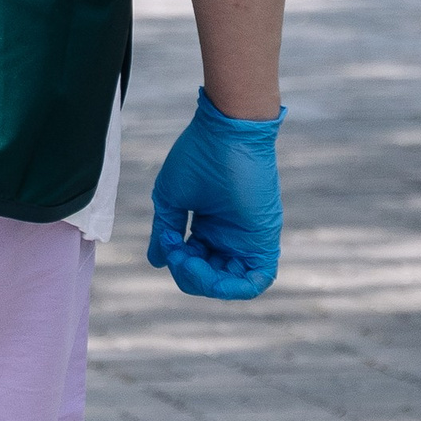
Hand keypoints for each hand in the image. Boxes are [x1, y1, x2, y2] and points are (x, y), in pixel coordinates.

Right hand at [146, 88, 282, 300]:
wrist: (227, 132)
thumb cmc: (198, 156)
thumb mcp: (172, 199)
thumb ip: (166, 231)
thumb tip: (156, 261)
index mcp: (208, 226)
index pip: (193, 262)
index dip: (178, 264)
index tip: (169, 243)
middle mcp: (229, 235)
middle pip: (210, 276)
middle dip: (190, 276)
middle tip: (179, 255)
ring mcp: (247, 238)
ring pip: (232, 281)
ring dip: (209, 283)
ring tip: (193, 264)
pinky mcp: (263, 238)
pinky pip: (258, 278)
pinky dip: (239, 288)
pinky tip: (218, 281)